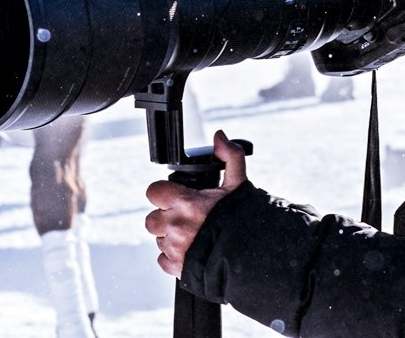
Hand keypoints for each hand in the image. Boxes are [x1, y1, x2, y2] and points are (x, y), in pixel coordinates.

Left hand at [144, 130, 246, 276]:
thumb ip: (229, 156)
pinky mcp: (176, 267)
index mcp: (185, 202)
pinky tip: (191, 251)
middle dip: (165, 216)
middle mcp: (174, 225)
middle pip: (152, 218)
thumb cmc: (243, 220)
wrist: (252, 255)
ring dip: (170, 236)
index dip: (163, 193)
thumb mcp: (238, 183)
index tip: (175, 197)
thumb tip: (219, 137)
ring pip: (158, 239)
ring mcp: (174, 248)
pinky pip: (163, 260)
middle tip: (185, 217)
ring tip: (193, 235)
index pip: (154, 192)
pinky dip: (173, 257)